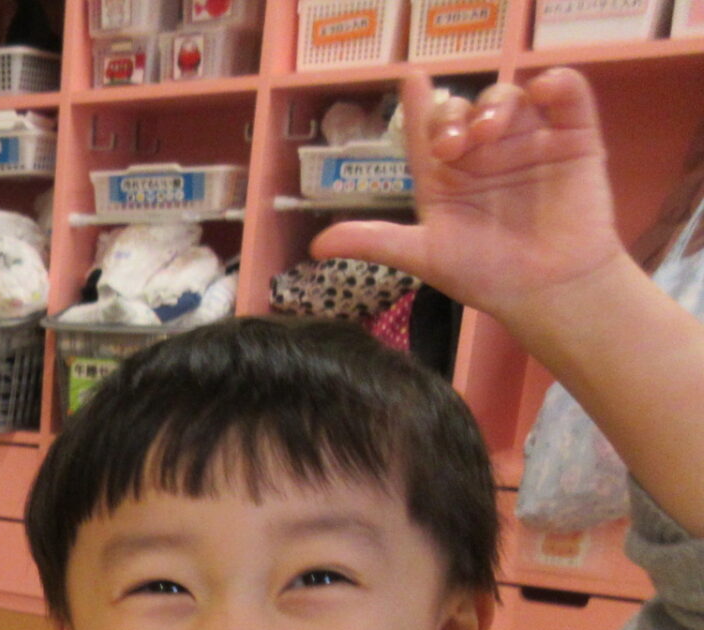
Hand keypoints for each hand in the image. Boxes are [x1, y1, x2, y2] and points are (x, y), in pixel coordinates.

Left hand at [314, 68, 626, 322]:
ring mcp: (529, 143)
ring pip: (509, 99)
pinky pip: (567, 98)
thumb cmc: (487, 275)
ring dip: (496, 104)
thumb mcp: (424, 256)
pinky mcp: (574, 140)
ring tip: (488, 133)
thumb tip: (315, 247)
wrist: (548, 292)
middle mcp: (484, 154)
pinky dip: (558, 85)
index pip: (426, 132)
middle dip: (454, 116)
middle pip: (464, 111)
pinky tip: (544, 91)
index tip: (411, 78)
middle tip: (454, 144)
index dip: (418, 105)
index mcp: (446, 176)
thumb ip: (375, 242)